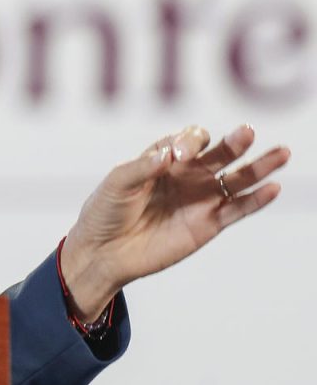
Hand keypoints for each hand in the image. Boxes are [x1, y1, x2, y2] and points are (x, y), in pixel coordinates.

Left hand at [60, 125, 289, 320]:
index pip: (188, 140)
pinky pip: (237, 210)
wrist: (103, 251)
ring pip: (237, 180)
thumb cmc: (105, 212)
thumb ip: (143, 168)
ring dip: (259, 167)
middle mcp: (188, 176)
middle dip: (234, 143)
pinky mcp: (208, 225)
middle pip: (220, 155)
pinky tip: (272, 188)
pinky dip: (256, 200)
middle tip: (247, 133)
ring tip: (282, 153)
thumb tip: (169, 155)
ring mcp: (200, 199)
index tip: (178, 157)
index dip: (188, 142)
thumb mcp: (117, 184)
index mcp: (164, 159)